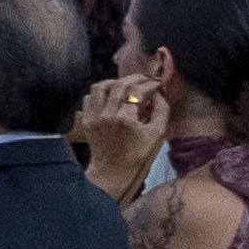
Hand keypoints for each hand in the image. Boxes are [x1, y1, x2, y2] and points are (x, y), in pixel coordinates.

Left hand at [69, 71, 168, 187]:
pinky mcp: (86, 120)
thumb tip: (159, 94)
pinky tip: (109, 96)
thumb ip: (161, 111)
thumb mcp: (156, 134)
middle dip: (135, 78)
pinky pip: (89, 98)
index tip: (156, 84)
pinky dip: (99, 93)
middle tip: (144, 79)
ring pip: (100, 87)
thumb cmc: (137, 154)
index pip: (137, 91)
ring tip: (125, 84)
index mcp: (126, 119)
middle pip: (119, 84)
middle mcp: (107, 115)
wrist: (112, 170)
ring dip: (114, 82)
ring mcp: (94, 116)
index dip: (149, 84)